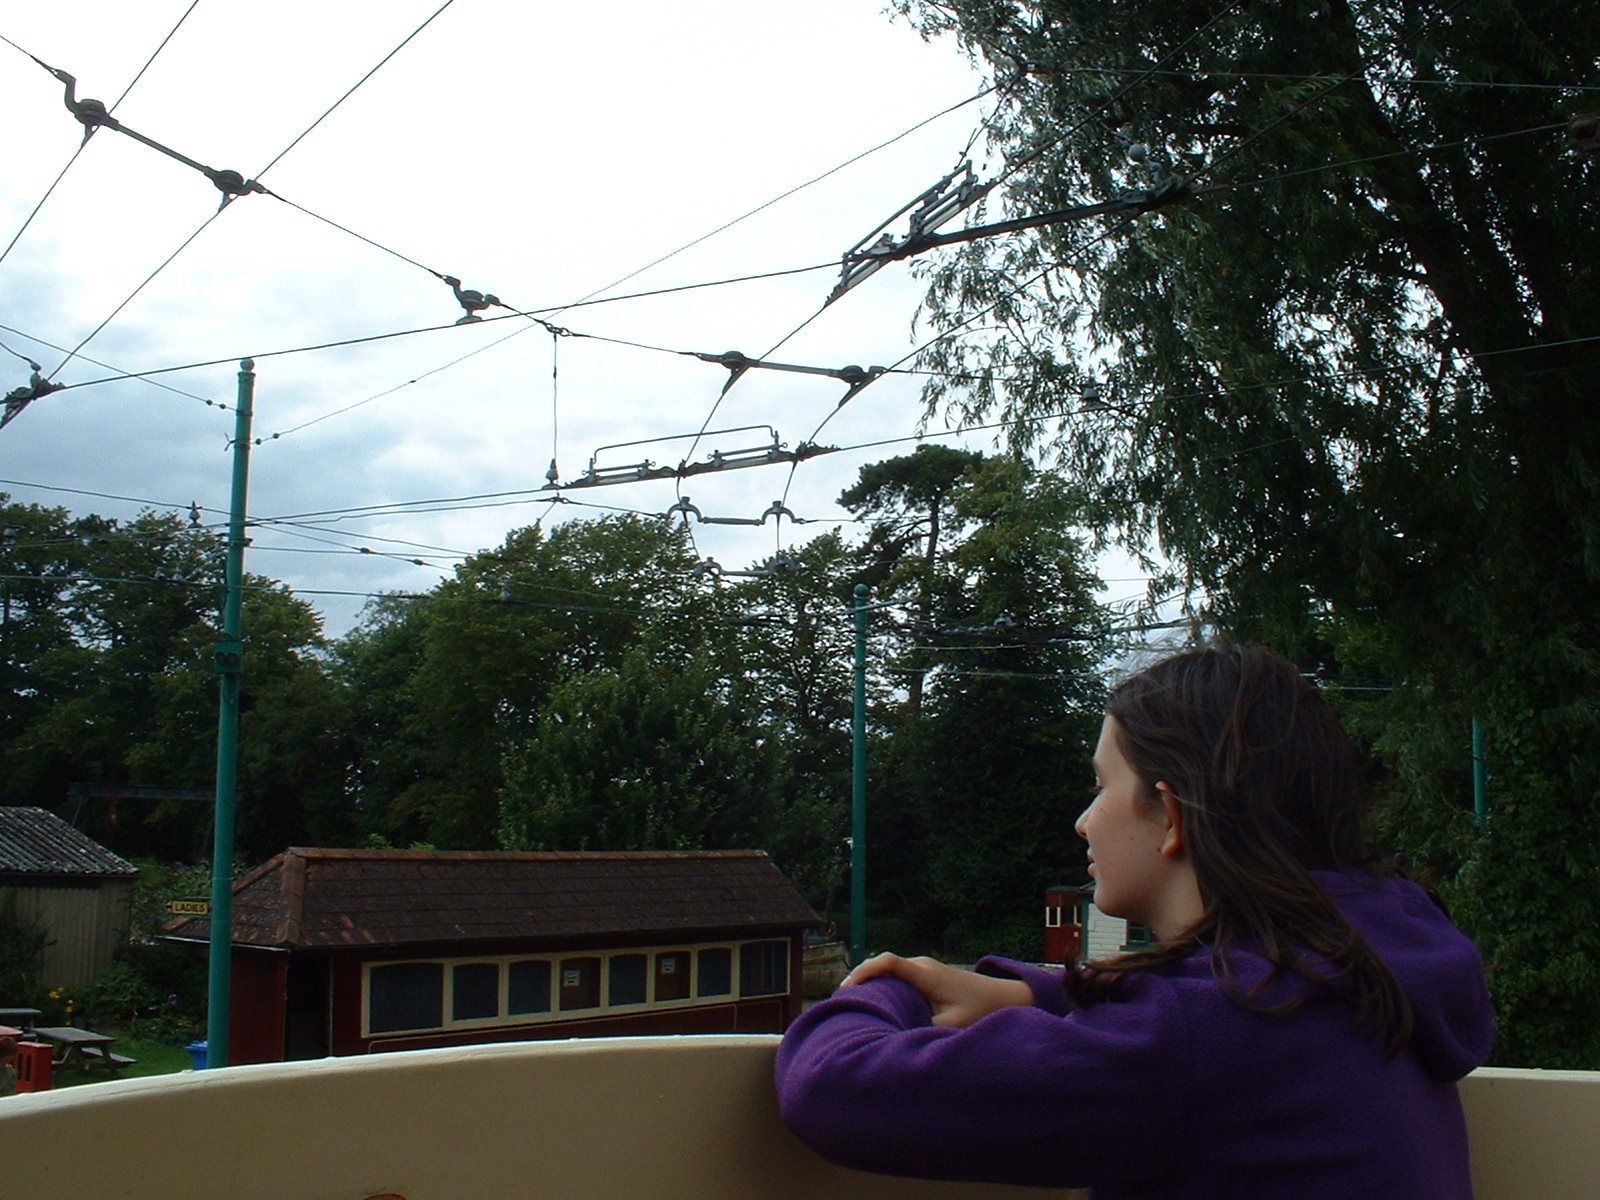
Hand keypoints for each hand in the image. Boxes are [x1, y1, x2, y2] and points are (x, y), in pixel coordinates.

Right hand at [842, 953, 1032, 1027]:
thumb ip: (924, 1030)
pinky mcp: (926, 975)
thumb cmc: (980, 1011)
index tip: (846, 990)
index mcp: (927, 975)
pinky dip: (883, 987)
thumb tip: (898, 1041)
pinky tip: (875, 1005)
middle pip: (882, 965)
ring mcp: (924, 968)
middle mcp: (923, 966)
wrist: (1004, 997)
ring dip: (871, 984)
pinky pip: (897, 976)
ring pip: (888, 971)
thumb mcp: (952, 1026)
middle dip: (860, 980)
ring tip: (852, 1006)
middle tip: (839, 1004)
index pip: (888, 963)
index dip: (864, 972)